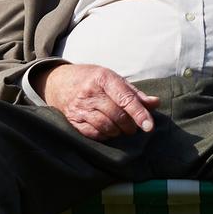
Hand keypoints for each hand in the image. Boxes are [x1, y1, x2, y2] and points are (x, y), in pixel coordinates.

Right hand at [35, 63, 159, 139]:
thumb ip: (134, 93)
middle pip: (117, 115)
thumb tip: (155, 103)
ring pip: (105, 126)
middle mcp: (89, 92)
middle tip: (133, 127)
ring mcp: (78, 107)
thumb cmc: (91, 80)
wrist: (57, 82)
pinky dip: (104, 135)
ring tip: (120, 129)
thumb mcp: (112, 79)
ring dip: (117, 132)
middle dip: (129, 125)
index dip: (139, 114)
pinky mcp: (71, 119)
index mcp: (103, 78)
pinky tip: (107, 131)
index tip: (149, 126)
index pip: (125, 99)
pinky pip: (93, 133)